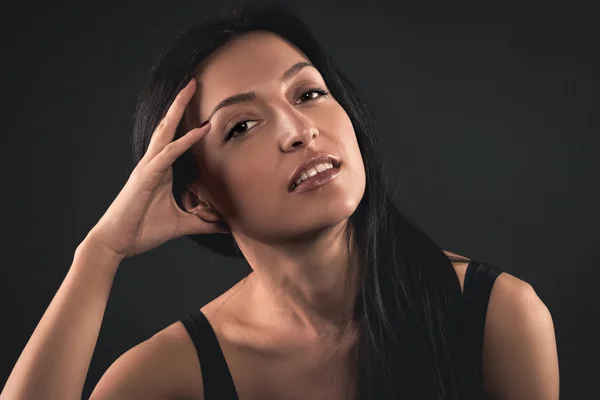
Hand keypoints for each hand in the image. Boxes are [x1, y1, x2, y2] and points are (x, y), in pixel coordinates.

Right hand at [85, 78, 226, 258]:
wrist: (116, 243)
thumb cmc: (142, 231)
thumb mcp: (181, 225)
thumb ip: (202, 223)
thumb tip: (224, 225)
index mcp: (160, 170)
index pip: (174, 139)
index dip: (186, 122)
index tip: (202, 107)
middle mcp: (153, 163)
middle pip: (167, 126)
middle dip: (180, 103)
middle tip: (193, 82)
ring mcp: (148, 168)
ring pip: (165, 132)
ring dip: (178, 109)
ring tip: (190, 88)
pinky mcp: (146, 177)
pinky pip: (168, 154)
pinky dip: (184, 141)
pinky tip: (200, 130)